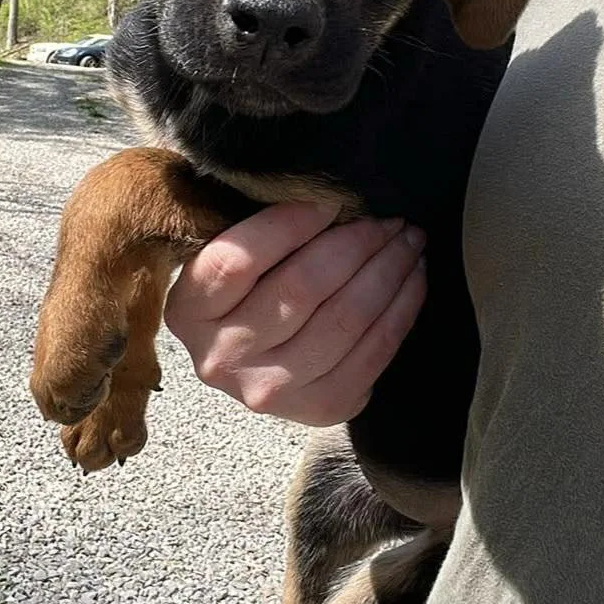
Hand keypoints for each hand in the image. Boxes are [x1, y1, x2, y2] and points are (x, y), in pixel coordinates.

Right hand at [164, 203, 426, 425]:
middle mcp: (222, 357)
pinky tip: (413, 278)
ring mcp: (270, 390)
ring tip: (409, 241)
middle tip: (390, 216)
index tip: (332, 199)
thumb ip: (256, 227)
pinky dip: (402, 309)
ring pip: (346, 319)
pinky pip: (374, 354)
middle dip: (359, 242)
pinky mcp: (318, 409)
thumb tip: (326, 193)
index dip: (290, 223)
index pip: (238, 259)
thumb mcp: (224, 254)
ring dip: (389, 271)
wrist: (248, 362)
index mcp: (189, 309)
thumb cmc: (244, 288)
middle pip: (302, 287)